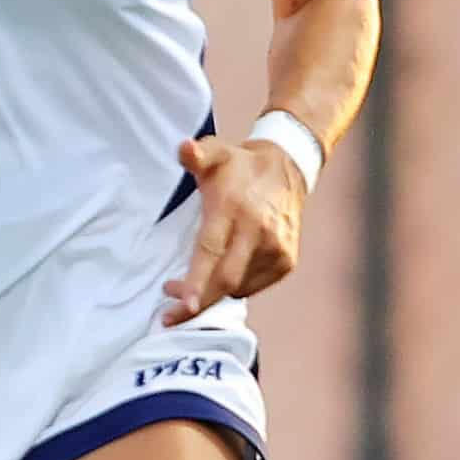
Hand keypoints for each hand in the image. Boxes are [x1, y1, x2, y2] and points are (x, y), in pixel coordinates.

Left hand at [161, 137, 310, 324]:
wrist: (288, 169)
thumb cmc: (240, 167)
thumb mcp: (216, 153)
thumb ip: (196, 154)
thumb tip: (184, 148)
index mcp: (234, 207)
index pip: (212, 250)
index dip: (197, 281)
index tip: (184, 305)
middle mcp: (258, 230)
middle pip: (226, 279)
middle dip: (198, 300)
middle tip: (171, 311)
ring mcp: (276, 248)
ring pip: (239, 287)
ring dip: (214, 293)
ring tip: (194, 286)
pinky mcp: (286, 261)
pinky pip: (254, 286)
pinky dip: (235, 287)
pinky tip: (224, 274)